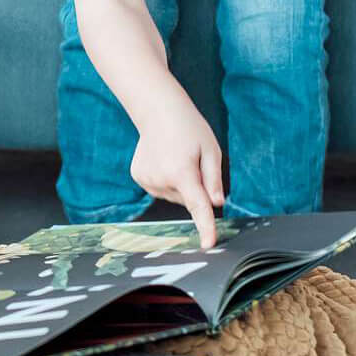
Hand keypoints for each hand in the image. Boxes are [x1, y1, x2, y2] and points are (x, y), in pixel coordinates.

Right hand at [128, 107, 225, 246]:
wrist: (157, 110)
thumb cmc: (188, 127)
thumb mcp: (211, 149)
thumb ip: (214, 179)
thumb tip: (217, 204)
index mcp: (182, 172)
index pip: (197, 207)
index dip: (206, 227)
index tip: (208, 244)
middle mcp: (161, 179)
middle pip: (187, 200)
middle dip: (194, 187)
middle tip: (192, 161)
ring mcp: (147, 179)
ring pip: (174, 196)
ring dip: (180, 184)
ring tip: (176, 158)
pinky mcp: (139, 177)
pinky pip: (161, 189)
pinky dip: (167, 181)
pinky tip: (165, 161)